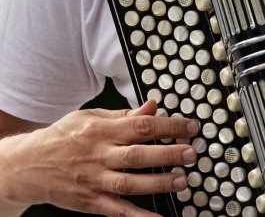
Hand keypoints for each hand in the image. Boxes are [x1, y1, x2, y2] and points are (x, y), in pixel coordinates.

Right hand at [0, 99, 196, 215]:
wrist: (27, 165)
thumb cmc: (64, 137)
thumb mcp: (91, 117)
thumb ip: (124, 114)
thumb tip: (153, 105)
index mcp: (102, 130)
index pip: (141, 125)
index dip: (169, 125)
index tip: (191, 127)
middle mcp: (99, 155)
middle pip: (138, 154)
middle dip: (167, 154)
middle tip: (191, 154)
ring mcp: (95, 180)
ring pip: (129, 183)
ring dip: (158, 183)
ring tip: (182, 181)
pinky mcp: (91, 202)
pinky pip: (118, 211)